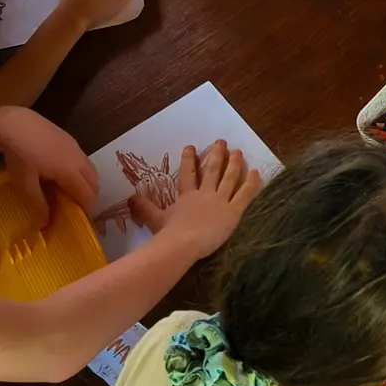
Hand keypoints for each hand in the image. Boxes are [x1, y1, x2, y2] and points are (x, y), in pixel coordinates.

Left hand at [0, 106, 97, 225]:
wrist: (16, 123)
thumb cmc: (21, 156)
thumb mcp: (26, 184)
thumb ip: (39, 204)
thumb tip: (46, 224)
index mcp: (71, 173)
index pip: (88, 195)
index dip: (88, 209)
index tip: (82, 220)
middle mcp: (80, 160)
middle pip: (95, 182)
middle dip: (90, 197)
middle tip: (76, 207)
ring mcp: (76, 147)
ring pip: (91, 170)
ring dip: (87, 183)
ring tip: (70, 191)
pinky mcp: (70, 139)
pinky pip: (83, 160)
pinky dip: (81, 171)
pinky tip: (62, 172)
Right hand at [130, 141, 260, 259]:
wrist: (183, 243)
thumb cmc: (169, 234)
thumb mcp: (155, 219)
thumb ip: (144, 208)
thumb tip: (129, 198)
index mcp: (187, 196)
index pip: (188, 174)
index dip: (189, 160)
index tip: (191, 146)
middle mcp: (205, 194)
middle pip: (212, 170)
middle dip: (216, 154)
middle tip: (221, 141)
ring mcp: (220, 200)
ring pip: (229, 177)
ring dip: (234, 163)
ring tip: (238, 151)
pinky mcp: (233, 211)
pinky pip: (245, 193)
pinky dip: (251, 182)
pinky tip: (256, 171)